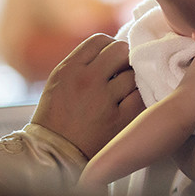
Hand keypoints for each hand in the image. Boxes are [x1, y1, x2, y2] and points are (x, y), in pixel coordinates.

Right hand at [31, 34, 144, 157]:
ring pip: (132, 73)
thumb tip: (108, 49)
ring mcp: (105, 99)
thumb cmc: (55, 119)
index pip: (100, 40)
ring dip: (131, 79)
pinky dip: (138, 97)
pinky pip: (140, 96)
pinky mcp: (121, 119)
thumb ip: (81, 64)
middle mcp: (88, 80)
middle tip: (121, 71)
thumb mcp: (58, 82)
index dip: (109, 46)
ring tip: (123, 91)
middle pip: (120, 50)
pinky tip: (130, 103)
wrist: (54, 155)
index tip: (111, 57)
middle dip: (123, 58)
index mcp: (70, 69)